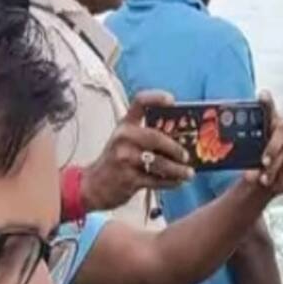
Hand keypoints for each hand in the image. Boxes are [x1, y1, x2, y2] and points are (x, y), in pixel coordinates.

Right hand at [83, 92, 195, 211]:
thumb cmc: (116, 161)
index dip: (156, 98)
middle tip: (186, 156)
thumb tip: (182, 141)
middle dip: (175, 148)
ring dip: (178, 170)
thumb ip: (148, 137)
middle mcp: (123, 137)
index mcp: (125, 124)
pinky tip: (177, 182)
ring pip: (159, 162)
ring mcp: (124, 158)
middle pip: (156, 137)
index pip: (139, 102)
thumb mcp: (126, 142)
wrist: (93, 185)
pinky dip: (170, 182)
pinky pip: (156, 180)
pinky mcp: (128, 178)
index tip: (172, 100)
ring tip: (188, 173)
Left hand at [246, 93, 282, 195]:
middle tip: (263, 162)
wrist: (266, 181)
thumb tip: (246, 168)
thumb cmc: (254, 164)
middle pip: (282, 128)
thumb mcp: (245, 159)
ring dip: (278, 162)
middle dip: (273, 145)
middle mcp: (281, 126)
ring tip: (265, 179)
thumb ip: (245, 157)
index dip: (266, 99)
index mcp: (266, 121)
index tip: (262, 95)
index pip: (267, 106)